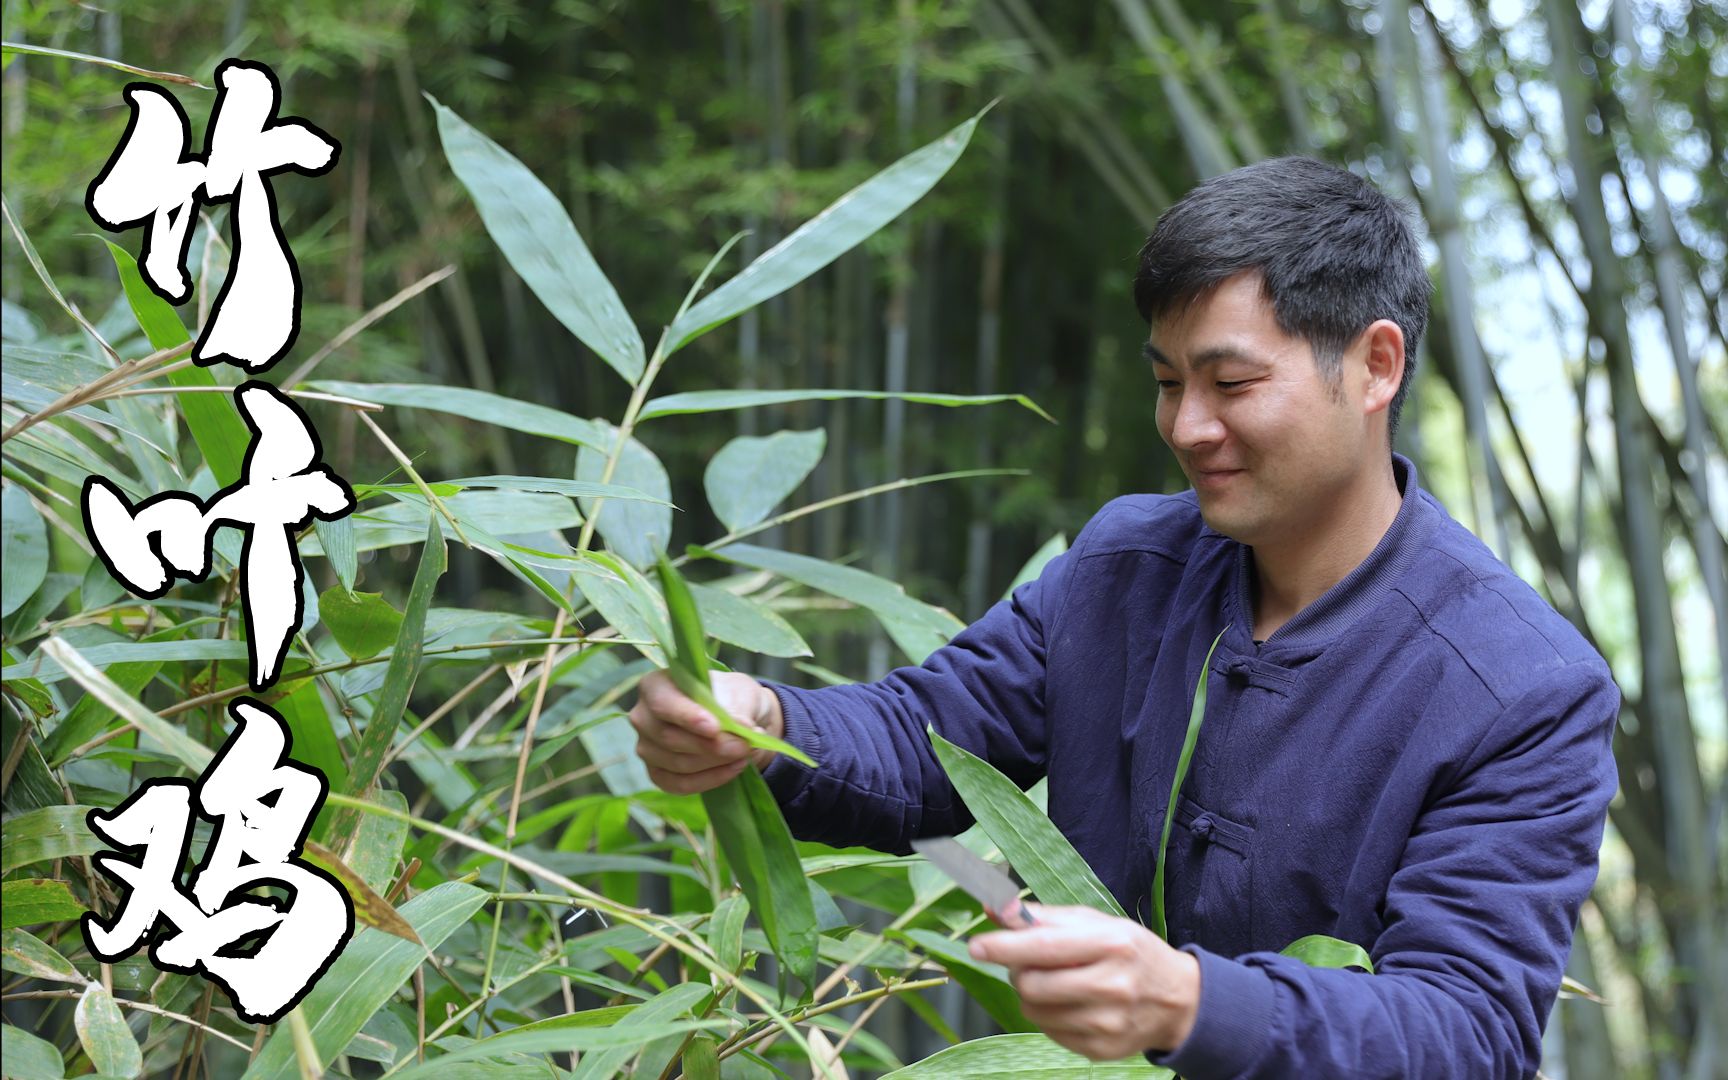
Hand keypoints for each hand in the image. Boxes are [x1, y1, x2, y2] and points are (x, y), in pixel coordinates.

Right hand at [629, 670, 785, 793]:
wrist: (734, 718)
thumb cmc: (730, 697)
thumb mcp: (740, 692)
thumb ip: (738, 707)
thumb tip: (741, 727)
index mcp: (656, 685)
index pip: (663, 704)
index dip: (687, 717)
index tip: (714, 728)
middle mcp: (643, 716)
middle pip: (669, 738)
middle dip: (710, 746)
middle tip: (744, 745)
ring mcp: (646, 747)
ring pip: (677, 763)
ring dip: (715, 762)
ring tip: (744, 753)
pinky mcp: (656, 773)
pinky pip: (680, 784)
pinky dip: (710, 779)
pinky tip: (733, 768)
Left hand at [968, 903, 1200, 1061]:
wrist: (1178, 1000)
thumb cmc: (1130, 952)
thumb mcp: (1096, 923)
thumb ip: (1044, 917)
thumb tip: (995, 906)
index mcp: (1112, 944)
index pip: (1044, 948)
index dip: (1004, 946)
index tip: (977, 945)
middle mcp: (1112, 986)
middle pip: (1032, 984)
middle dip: (1019, 970)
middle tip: (1031, 961)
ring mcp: (1107, 1023)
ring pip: (1034, 1011)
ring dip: (1031, 994)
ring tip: (1055, 981)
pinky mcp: (1101, 1049)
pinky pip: (1048, 1032)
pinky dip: (1048, 1015)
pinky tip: (1071, 1003)